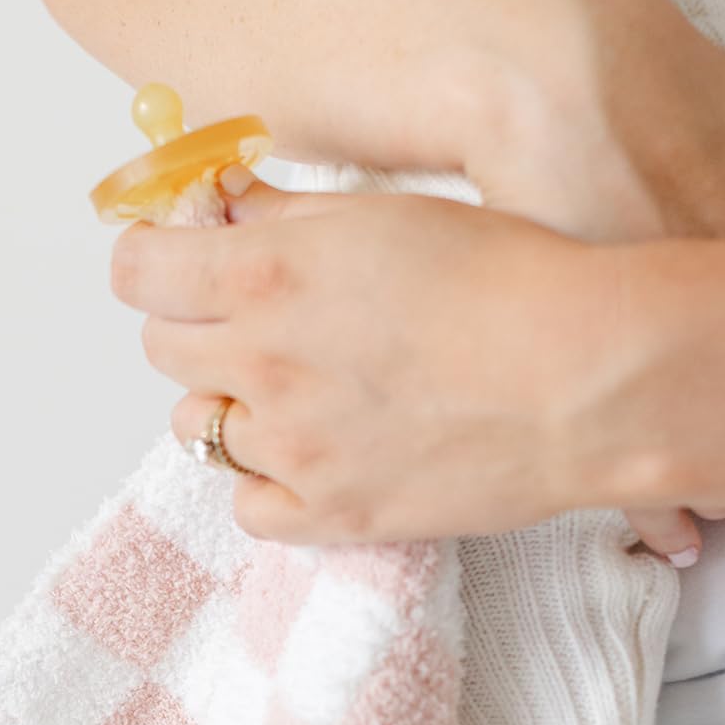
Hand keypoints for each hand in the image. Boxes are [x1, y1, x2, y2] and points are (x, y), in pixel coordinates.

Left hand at [115, 180, 612, 542]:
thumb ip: (284, 217)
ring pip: (197, 428)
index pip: (135, 272)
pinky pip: (248, 506)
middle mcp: (260, 365)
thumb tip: (223, 210)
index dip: (155, 262)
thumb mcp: (386, 215)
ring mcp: (291, 450)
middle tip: (255, 321)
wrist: (588, 377)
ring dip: (230, 404)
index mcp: (263, 277)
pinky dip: (267, 481)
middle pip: (162, 349)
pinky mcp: (331, 515)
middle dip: (196, 327)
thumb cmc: (506, 276)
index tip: (179, 263)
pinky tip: (313, 454)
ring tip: (298, 390)